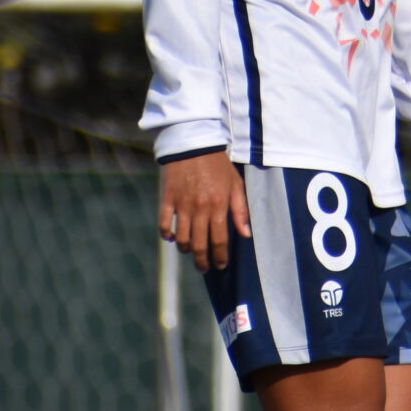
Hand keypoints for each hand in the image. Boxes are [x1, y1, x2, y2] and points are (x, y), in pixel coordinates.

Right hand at [159, 151, 248, 271]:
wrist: (193, 141)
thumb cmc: (217, 164)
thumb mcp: (235, 183)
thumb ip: (240, 209)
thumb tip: (246, 234)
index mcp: (218, 205)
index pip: (220, 241)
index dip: (220, 257)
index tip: (220, 265)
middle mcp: (200, 209)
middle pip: (200, 245)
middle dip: (202, 262)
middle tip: (204, 268)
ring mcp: (182, 205)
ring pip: (182, 239)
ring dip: (186, 250)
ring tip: (190, 252)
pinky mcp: (167, 199)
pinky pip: (164, 224)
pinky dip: (167, 235)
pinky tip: (172, 238)